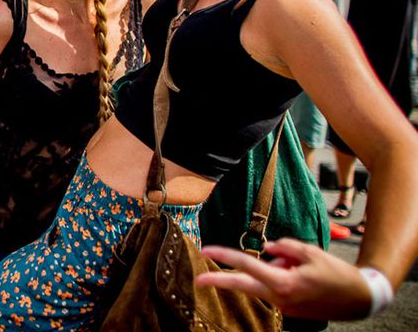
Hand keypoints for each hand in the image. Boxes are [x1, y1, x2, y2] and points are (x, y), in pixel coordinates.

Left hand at [197, 238, 373, 320]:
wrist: (360, 299)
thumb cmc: (336, 272)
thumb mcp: (310, 252)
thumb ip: (284, 249)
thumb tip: (267, 250)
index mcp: (285, 283)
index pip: (248, 265)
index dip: (225, 256)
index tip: (206, 250)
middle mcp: (281, 299)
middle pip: (244, 286)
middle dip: (220, 281)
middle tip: (198, 280)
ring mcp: (285, 308)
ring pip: (263, 283)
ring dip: (272, 270)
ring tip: (304, 267)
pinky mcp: (290, 311)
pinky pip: (276, 288)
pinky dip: (281, 278)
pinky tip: (305, 276)